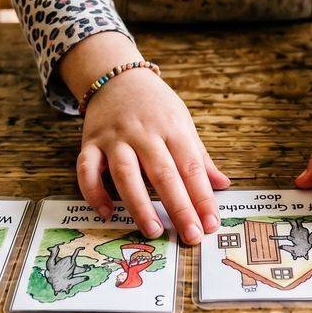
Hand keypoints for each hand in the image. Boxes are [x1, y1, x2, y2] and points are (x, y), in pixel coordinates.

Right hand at [76, 68, 228, 244]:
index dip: (202, 197)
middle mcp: (143, 133)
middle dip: (179, 207)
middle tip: (190, 235)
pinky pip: (87, 170)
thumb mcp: (183, 123)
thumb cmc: (156, 105)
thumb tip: (223, 184)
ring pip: (125, 173)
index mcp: (172, 127)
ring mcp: (114, 138)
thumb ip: (200, 157)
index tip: (211, 224)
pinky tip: (107, 213)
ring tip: (153, 230)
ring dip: (139, 204)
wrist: (117, 77)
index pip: (191, 167)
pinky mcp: (90, 143)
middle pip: (163, 173)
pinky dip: (94, 193)